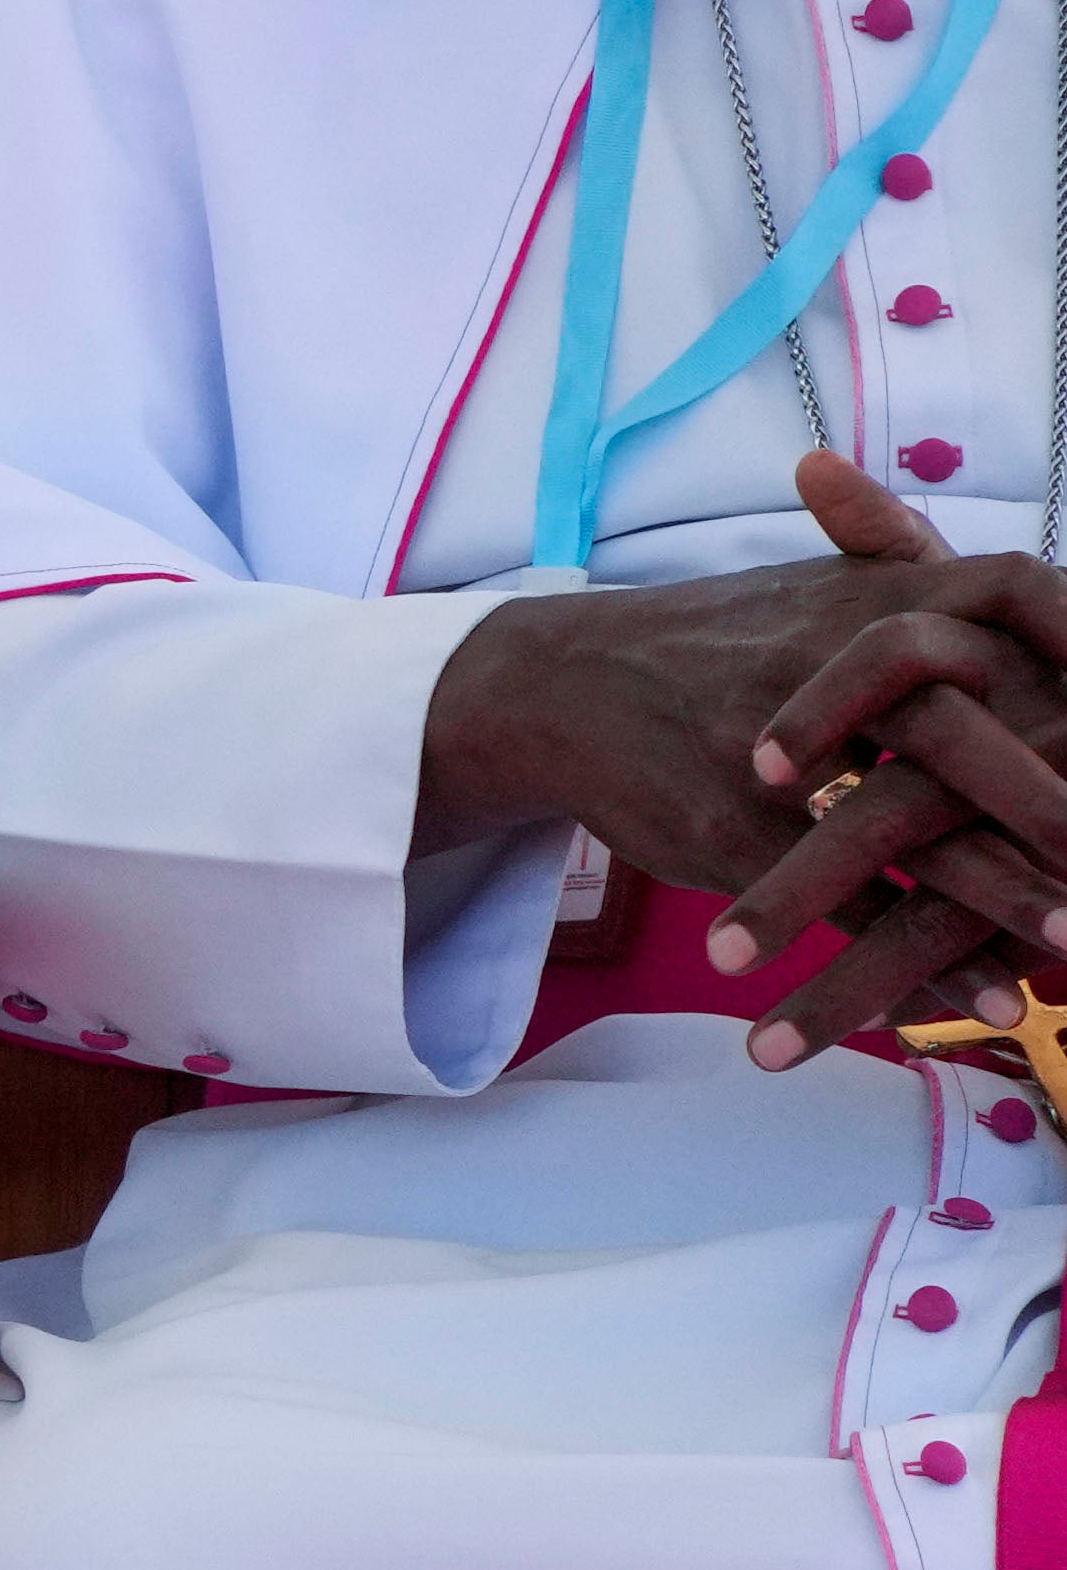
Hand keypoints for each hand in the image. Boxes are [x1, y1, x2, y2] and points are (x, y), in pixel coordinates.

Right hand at [693, 451, 1066, 1062]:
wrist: (552, 685)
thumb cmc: (707, 645)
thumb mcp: (808, 588)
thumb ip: (908, 565)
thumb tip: (1050, 593)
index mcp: (862, 602)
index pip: (1007, 593)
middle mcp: (817, 669)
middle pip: (959, 726)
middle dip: (1054, 801)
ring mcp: (767, 755)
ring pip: (908, 833)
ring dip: (1007, 897)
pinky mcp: (730, 834)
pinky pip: (843, 906)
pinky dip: (925, 961)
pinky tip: (993, 1003)